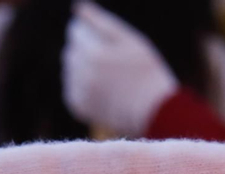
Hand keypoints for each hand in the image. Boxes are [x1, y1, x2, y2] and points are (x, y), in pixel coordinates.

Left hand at [62, 1, 178, 137]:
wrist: (154, 113)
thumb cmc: (146, 71)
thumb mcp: (130, 40)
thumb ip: (102, 22)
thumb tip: (78, 7)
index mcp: (94, 54)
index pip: (75, 31)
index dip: (90, 32)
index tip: (105, 40)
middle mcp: (83, 75)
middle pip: (70, 50)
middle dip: (85, 50)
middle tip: (109, 60)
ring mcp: (79, 92)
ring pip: (69, 70)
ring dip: (83, 68)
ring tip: (107, 77)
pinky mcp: (78, 107)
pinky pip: (71, 88)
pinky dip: (82, 87)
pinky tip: (102, 90)